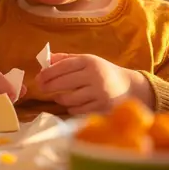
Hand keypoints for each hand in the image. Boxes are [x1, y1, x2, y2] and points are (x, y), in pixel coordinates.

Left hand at [36, 53, 153, 114]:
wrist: (130, 88)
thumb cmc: (104, 72)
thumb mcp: (88, 61)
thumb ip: (66, 59)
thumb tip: (45, 60)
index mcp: (90, 61)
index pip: (63, 66)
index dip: (48, 72)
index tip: (38, 77)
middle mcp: (95, 76)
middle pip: (64, 83)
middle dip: (49, 86)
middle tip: (41, 88)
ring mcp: (99, 93)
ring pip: (69, 99)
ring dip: (60, 98)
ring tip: (58, 96)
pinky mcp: (102, 108)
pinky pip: (78, 110)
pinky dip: (71, 107)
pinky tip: (72, 104)